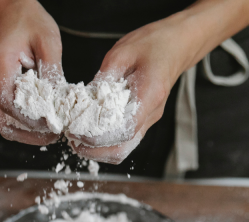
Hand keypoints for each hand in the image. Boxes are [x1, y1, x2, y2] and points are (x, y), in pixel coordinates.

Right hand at [0, 0, 63, 144]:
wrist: (10, 13)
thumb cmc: (29, 22)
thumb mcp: (48, 41)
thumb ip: (53, 71)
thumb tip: (61, 101)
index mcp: (1, 65)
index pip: (8, 102)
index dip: (29, 119)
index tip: (52, 124)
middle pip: (4, 121)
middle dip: (30, 133)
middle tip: (55, 135)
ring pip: (5, 123)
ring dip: (27, 133)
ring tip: (52, 133)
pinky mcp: (0, 91)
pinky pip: (9, 115)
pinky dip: (25, 124)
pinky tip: (44, 123)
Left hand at [71, 15, 200, 163]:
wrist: (177, 46)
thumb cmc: (153, 44)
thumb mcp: (122, 52)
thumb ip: (104, 77)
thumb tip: (84, 99)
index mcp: (149, 94)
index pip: (124, 129)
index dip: (97, 137)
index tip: (75, 132)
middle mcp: (151, 113)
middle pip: (122, 149)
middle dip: (94, 151)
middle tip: (71, 139)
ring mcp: (149, 119)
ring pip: (123, 149)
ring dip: (98, 150)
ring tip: (77, 138)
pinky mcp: (143, 120)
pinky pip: (125, 141)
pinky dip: (106, 143)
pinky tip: (90, 133)